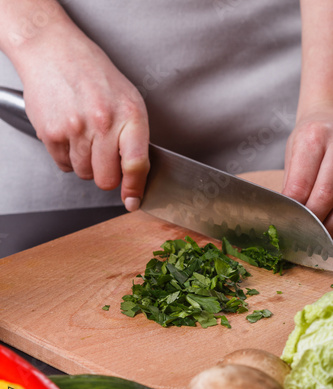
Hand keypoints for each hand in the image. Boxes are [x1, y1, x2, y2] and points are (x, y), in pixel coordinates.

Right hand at [19, 19, 149, 211]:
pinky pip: (63, 165)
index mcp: (130, 115)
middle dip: (106, 175)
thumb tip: (135, 175)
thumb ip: (133, 137)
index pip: (136, 163)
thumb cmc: (93, 74)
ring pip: (84, 174)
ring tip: (84, 136)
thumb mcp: (127, 98)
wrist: (53, 50)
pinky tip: (69, 134)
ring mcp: (76, 129)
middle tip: (103, 157)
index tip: (133, 200)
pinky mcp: (51, 133)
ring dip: (85, 164)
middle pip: (106, 179)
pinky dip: (67, 157)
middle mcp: (104, 123)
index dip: (135, 188)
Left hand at [282, 106, 332, 235]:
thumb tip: (282, 216)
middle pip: (327, 195)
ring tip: (322, 238)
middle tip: (306, 240)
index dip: (294, 213)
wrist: (331, 116)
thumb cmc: (309, 139)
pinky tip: (332, 224)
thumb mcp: (293, 153)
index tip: (288, 228)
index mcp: (312, 140)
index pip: (300, 186)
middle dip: (315, 223)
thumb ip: (292, 184)